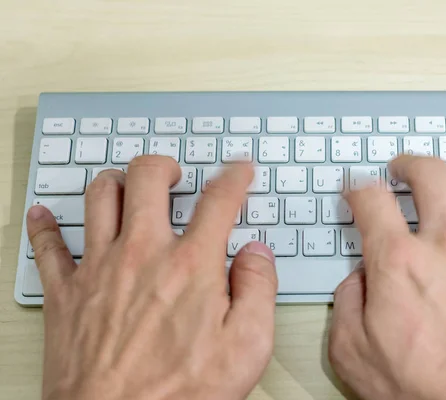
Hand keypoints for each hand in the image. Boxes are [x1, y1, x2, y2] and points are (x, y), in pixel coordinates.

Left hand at [27, 157, 276, 399]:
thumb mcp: (247, 347)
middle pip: (147, 179)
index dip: (234, 176)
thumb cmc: (180, 395)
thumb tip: (257, 254)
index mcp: (191, 265)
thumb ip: (259, 290)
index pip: (218, 199)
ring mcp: (99, 269)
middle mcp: (143, 254)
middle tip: (174, 173)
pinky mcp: (66, 294)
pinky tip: (44, 216)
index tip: (239, 171)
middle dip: (164, 166)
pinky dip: (45, 226)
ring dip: (115, 181)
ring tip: (126, 185)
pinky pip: (48, 246)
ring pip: (99, 197)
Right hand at [329, 156, 445, 399]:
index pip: (372, 199)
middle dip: (409, 164)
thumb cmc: (423, 391)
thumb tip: (358, 278)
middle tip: (401, 168)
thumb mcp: (352, 353)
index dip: (358, 188)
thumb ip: (346, 303)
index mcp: (399, 262)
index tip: (356, 190)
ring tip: (445, 180)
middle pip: (430, 175)